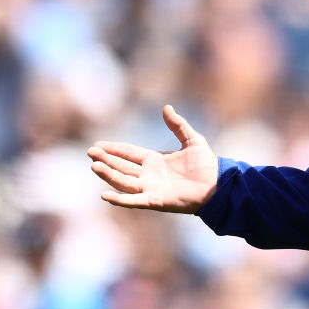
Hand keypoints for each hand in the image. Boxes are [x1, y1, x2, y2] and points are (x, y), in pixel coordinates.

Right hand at [87, 105, 218, 213]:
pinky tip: (105, 195)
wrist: (218, 185)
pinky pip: (134, 200)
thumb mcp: (192, 140)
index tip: (97, 145)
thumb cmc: (206, 165)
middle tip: (90, 152)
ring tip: (95, 166)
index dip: (113, 149)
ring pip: (123, 181)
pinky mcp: (155, 200)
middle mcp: (149, 175)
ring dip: (109, 175)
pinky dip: (119, 199)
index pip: (128, 153)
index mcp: (155, 160)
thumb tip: (166, 107)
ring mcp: (150, 188)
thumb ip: (178, 125)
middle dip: (106, 160)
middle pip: (122, 166)